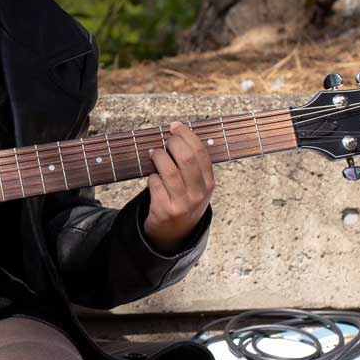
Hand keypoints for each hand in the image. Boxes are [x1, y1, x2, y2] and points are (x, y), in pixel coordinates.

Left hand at [143, 120, 214, 252]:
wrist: (175, 233)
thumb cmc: (185, 201)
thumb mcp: (198, 186)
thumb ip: (193, 165)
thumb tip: (176, 134)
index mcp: (209, 183)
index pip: (200, 152)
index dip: (186, 135)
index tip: (175, 126)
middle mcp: (198, 194)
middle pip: (185, 158)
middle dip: (172, 143)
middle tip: (165, 140)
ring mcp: (181, 204)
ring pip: (168, 170)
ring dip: (158, 157)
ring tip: (155, 154)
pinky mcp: (164, 211)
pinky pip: (154, 184)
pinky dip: (151, 177)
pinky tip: (153, 177)